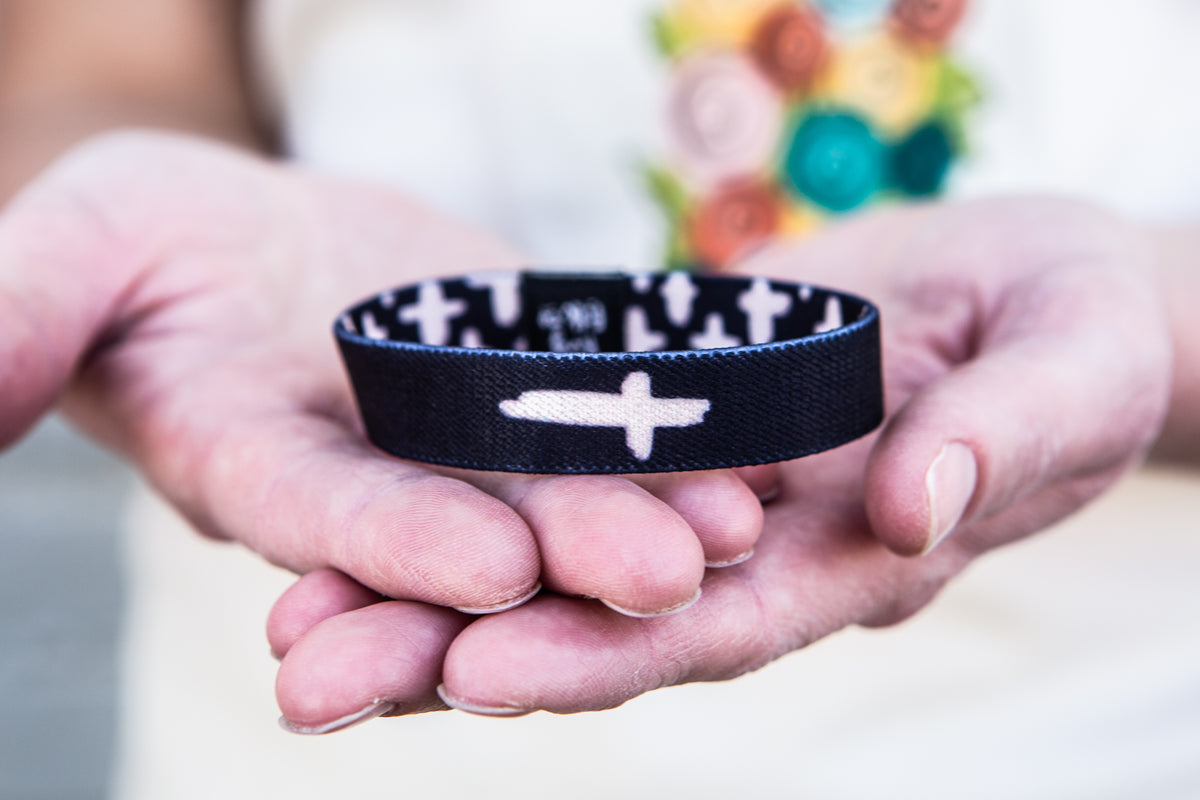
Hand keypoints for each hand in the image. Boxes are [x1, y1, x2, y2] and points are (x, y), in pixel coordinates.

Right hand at [0, 131, 760, 634]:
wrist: (241, 238)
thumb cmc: (141, 245)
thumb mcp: (72, 258)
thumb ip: (21, 325)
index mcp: (258, 470)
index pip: (327, 520)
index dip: (398, 544)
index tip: (482, 565)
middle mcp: (375, 482)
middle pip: (470, 532)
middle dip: (559, 561)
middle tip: (662, 579)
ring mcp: (457, 443)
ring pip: (554, 490)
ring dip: (640, 511)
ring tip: (730, 522)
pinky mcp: (522, 390)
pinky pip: (599, 415)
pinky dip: (663, 433)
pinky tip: (744, 443)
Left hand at [268, 197, 1170, 726]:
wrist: (1036, 289)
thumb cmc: (1076, 331)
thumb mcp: (1067, 370)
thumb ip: (998, 437)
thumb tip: (913, 498)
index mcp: (849, 558)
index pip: (713, 628)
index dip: (601, 655)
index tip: (474, 677)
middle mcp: (758, 545)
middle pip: (598, 619)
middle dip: (457, 653)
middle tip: (312, 680)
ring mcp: (706, 484)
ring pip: (556, 554)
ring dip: (426, 588)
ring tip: (293, 622)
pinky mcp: (675, 413)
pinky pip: (563, 459)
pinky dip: (471, 488)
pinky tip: (366, 502)